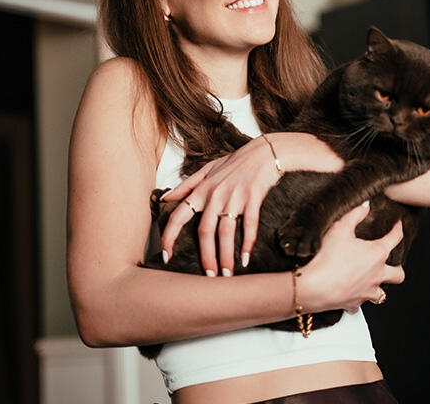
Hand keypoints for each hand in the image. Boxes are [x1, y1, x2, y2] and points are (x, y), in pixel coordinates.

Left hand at [159, 136, 280, 276]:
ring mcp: (234, 197)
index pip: (179, 216)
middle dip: (205, 256)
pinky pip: (249, 225)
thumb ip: (186, 186)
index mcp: (201, 190)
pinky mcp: (253, 198)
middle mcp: (215, 195)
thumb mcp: (207, 169)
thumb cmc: (237, 162)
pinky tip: (246, 258)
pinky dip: (248, 243)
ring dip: (225, 255)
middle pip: (204, 231)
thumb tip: (164, 198)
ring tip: (227, 274)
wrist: (264, 152)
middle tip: (208, 276)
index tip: (166, 256)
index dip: (170, 237)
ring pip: (225, 232)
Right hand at [297, 201, 405, 312]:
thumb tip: (365, 205)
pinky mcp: (354, 303)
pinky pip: (360, 304)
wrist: (313, 287)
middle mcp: (376, 275)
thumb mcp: (340, 228)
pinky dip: (358, 299)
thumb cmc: (327, 257)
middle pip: (398, 274)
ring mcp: (367, 291)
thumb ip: (355, 214)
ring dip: (379, 286)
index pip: (395, 239)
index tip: (398, 225)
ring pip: (382, 293)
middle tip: (393, 262)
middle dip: (397, 268)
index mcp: (376, 254)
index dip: (398, 229)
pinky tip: (352, 294)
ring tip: (373, 280)